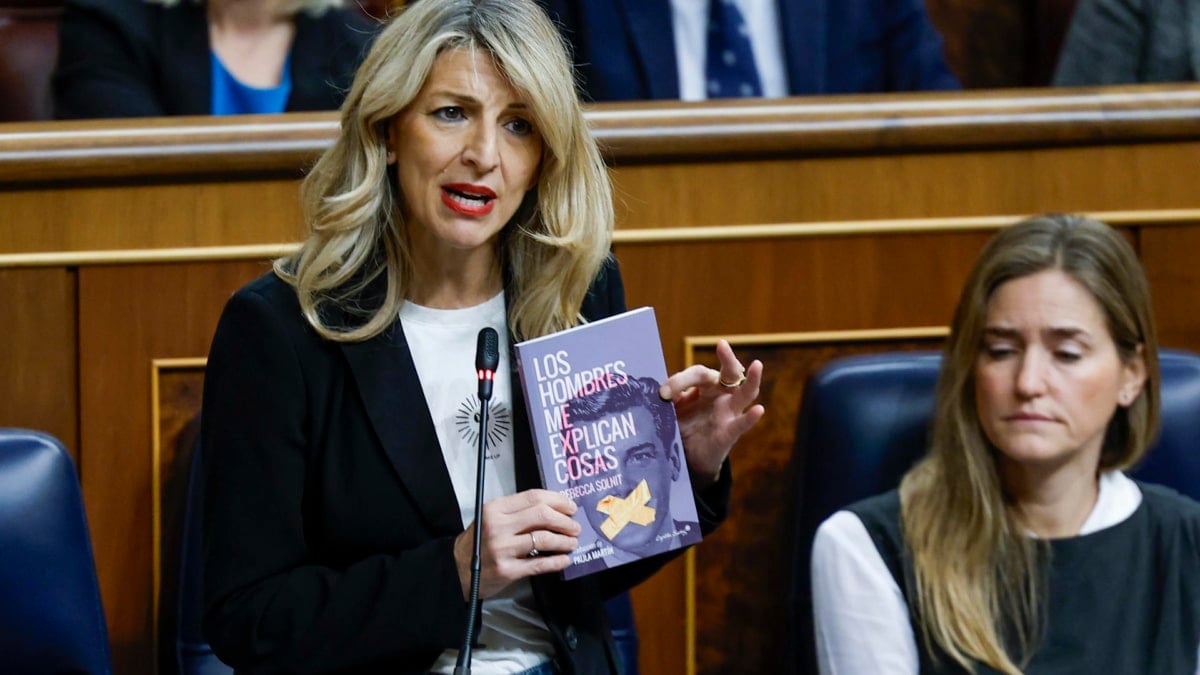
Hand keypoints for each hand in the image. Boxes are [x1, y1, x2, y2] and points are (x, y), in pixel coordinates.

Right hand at [453, 489, 581, 599]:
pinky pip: (539, 564)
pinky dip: (556, 561)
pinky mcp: (507, 570)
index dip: (558, 501)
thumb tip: (555, 509)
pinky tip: (564, 559)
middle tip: (575, 527)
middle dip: (565, 521)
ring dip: (564, 541)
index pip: (534, 497)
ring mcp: (502, 548)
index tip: (571, 507)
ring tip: (572, 543)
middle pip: (542, 515)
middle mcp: (498, 526)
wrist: (456, 570)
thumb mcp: (491, 518)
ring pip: (544, 539)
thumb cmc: (479, 542)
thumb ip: (517, 512)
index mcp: (495, 508)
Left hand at [659, 339, 764, 487]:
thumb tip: (658, 392)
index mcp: (706, 385)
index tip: (663, 393)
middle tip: (722, 345)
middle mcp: (721, 394)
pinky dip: (751, 417)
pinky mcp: (730, 432)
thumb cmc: (684, 425)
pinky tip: (759, 410)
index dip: (679, 381)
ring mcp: (729, 412)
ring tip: (757, 365)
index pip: (696, 373)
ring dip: (752, 379)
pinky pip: (742, 423)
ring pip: (745, 393)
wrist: (689, 456)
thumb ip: (668, 398)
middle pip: (729, 372)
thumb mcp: (672, 409)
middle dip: (727, 358)